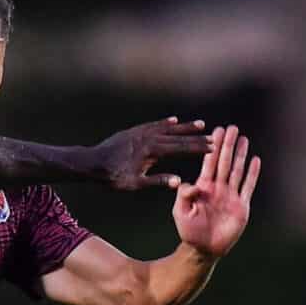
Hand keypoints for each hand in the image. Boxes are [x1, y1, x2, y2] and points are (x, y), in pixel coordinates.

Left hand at [94, 117, 210, 191]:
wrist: (92, 163)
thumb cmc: (113, 177)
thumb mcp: (135, 184)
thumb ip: (157, 181)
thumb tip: (178, 182)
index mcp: (152, 151)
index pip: (180, 148)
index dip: (197, 148)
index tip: (212, 147)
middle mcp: (149, 138)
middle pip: (178, 136)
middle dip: (196, 137)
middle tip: (214, 136)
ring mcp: (142, 132)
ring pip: (168, 128)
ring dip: (184, 126)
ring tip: (200, 124)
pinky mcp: (135, 131)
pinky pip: (154, 125)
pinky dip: (165, 123)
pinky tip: (173, 120)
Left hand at [172, 125, 258, 256]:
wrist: (202, 249)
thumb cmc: (189, 231)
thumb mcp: (180, 212)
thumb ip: (183, 196)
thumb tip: (190, 184)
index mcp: (203, 187)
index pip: (209, 162)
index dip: (213, 147)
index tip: (216, 131)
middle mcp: (218, 188)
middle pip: (224, 161)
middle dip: (228, 145)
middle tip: (232, 127)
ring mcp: (230, 195)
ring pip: (237, 170)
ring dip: (240, 154)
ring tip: (244, 138)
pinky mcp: (241, 205)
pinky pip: (248, 186)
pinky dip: (252, 173)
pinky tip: (255, 160)